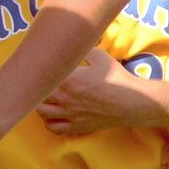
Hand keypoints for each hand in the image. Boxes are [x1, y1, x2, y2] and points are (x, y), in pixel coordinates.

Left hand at [37, 48, 161, 133]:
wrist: (133, 102)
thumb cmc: (117, 78)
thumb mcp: (99, 56)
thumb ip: (80, 48)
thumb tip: (68, 40)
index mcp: (68, 80)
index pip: (39, 77)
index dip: (35, 71)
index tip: (35, 66)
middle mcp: (65, 99)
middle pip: (36, 95)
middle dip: (36, 88)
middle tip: (39, 81)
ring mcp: (70, 115)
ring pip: (41, 113)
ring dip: (40, 104)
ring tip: (45, 97)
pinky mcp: (77, 127)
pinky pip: (54, 128)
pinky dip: (50, 122)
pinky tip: (54, 114)